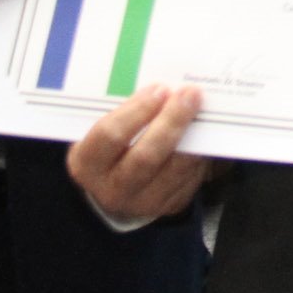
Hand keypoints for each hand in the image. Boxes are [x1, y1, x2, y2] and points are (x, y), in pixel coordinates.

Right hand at [67, 84, 210, 222]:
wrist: (114, 191)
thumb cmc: (110, 150)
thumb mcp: (102, 134)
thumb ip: (123, 114)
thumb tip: (161, 86)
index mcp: (87, 164)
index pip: (109, 136)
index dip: (136, 111)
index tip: (159, 89)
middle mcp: (112, 188)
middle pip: (145, 156)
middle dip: (171, 121)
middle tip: (188, 94)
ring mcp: (142, 202)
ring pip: (174, 168)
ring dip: (192, 135)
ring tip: (201, 108)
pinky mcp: (169, 206)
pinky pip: (190, 177)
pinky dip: (200, 151)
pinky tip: (205, 131)